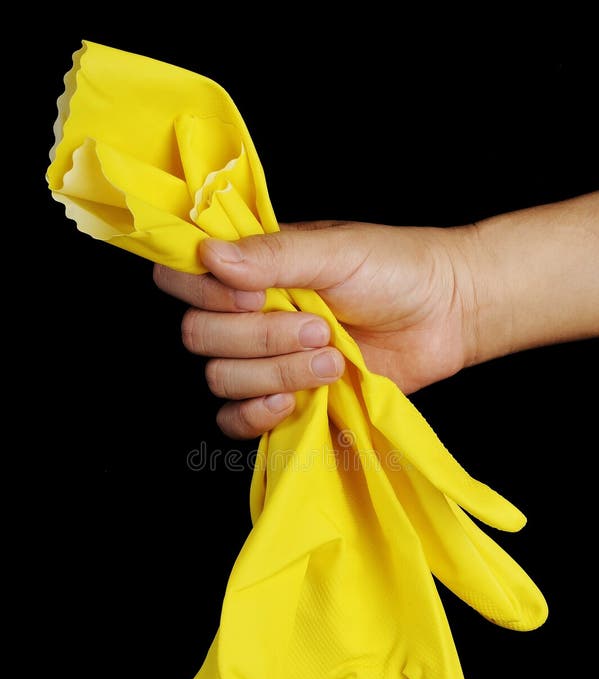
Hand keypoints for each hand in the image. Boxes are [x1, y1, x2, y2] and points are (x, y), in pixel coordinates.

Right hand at [154, 221, 473, 437]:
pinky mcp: (284, 400)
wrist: (446, 315)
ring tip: (332, 358)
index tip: (254, 294)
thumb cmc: (395, 269)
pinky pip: (237, 421)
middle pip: (201, 337)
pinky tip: (293, 401)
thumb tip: (209, 255)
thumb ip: (273, 255)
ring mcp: (264, 360)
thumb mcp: (336, 252)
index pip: (182, 279)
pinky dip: (257, 414)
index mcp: (250, 269)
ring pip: (223, 378)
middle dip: (260, 337)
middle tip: (318, 327)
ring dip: (277, 372)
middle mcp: (247, 314)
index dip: (206, 292)